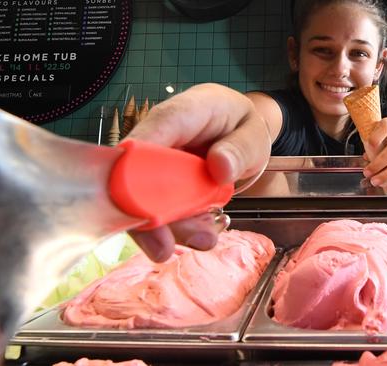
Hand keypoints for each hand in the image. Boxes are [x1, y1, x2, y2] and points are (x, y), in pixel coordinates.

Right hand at [125, 83, 270, 261]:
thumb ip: (240, 148)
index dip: (133, 175)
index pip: (145, 141)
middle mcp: (157, 140)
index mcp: (177, 115)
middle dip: (147, 218)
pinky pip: (160, 213)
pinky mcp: (160, 188)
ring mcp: (155, 166)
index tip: (143, 210)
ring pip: (145, 203)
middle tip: (165, 249)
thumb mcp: (253, 133)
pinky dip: (180, 228)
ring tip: (205, 238)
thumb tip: (219, 165)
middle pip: (134, 181)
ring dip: (170, 228)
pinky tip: (203, 232)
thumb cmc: (240, 125)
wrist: (238, 132)